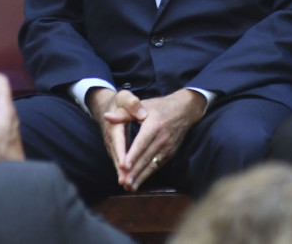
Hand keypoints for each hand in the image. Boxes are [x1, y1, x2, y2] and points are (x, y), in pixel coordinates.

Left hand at [90, 88, 205, 191]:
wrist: (185, 110)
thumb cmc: (160, 107)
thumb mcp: (143, 105)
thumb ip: (124, 113)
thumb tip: (107, 117)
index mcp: (154, 125)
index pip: (142, 143)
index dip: (133, 155)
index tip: (124, 166)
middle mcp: (162, 138)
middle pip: (146, 157)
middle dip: (135, 171)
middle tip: (124, 183)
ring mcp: (168, 147)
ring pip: (152, 164)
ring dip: (141, 177)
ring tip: (130, 187)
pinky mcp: (170, 153)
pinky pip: (158, 165)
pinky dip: (148, 174)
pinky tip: (139, 182)